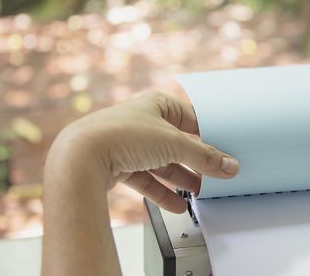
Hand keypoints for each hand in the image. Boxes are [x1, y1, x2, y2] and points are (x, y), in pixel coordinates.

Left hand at [46, 91, 239, 212]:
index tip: (226, 151)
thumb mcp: (174, 143)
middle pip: (177, 144)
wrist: (80, 157)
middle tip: (214, 175)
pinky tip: (176, 205)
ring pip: (162, 163)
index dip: (209, 135)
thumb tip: (230, 166)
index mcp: (157, 104)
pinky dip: (161, 192)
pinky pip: (146, 179)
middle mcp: (143, 122)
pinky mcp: (119, 165)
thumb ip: (204, 157)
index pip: (191, 119)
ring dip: (181, 179)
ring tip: (199, 194)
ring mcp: (129, 144)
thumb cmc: (122, 135)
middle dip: (195, 161)